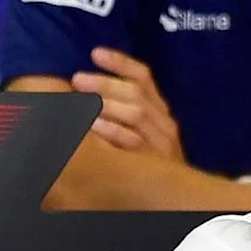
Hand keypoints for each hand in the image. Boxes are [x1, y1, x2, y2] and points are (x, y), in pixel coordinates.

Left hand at [70, 49, 184, 162]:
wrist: (173, 198)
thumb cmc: (147, 161)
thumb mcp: (140, 132)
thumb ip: (122, 109)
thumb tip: (85, 87)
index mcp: (160, 110)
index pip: (143, 77)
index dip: (120, 63)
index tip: (95, 53)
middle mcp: (164, 123)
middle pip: (136, 93)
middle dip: (105, 83)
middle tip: (77, 78)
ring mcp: (161, 143)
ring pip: (136, 113)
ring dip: (106, 103)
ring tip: (81, 99)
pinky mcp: (154, 162)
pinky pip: (133, 141)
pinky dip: (112, 130)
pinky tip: (92, 125)